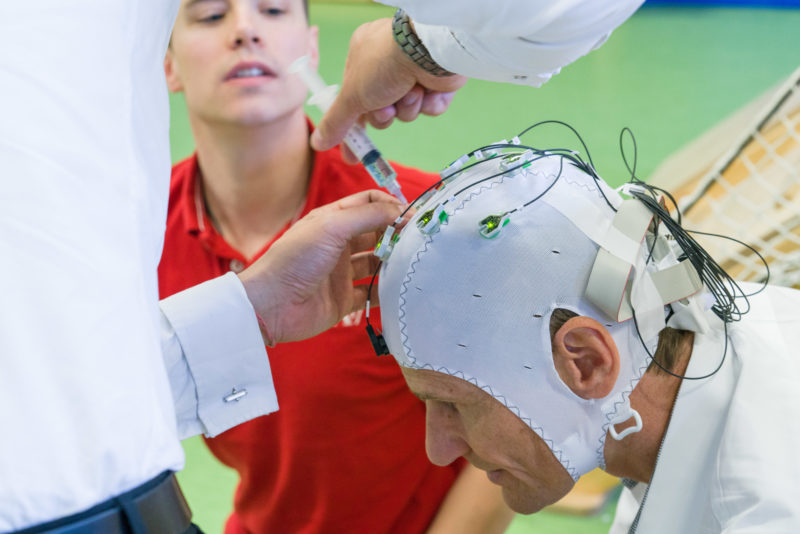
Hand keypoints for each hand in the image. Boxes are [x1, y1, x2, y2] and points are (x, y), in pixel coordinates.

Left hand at [238, 190, 402, 344]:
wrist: (272, 305)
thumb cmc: (296, 258)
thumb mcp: (332, 226)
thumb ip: (369, 216)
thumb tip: (403, 211)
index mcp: (333, 220)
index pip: (369, 203)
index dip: (391, 206)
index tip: (414, 216)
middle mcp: (338, 244)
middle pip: (376, 232)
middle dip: (397, 233)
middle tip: (419, 240)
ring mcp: (342, 272)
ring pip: (377, 262)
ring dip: (394, 262)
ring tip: (412, 263)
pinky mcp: (344, 299)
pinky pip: (372, 292)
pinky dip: (386, 290)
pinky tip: (399, 288)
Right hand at [310, 18, 466, 156]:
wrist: (428, 50)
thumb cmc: (384, 64)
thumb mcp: (352, 95)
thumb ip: (336, 121)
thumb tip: (318, 143)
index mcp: (363, 58)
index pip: (353, 100)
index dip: (353, 128)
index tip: (352, 154)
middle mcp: (388, 63)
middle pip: (381, 110)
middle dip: (384, 115)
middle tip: (386, 110)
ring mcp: (415, 71)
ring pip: (406, 111)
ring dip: (407, 108)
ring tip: (410, 91)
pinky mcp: (438, 80)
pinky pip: (429, 107)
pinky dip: (428, 104)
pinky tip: (428, 90)